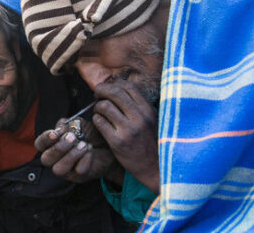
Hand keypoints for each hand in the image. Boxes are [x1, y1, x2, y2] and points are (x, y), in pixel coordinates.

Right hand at [34, 118, 122, 182]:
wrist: (109, 143)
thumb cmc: (90, 133)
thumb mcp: (77, 124)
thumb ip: (66, 124)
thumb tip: (59, 130)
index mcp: (52, 144)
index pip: (40, 144)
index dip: (45, 139)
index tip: (55, 134)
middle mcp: (56, 159)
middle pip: (46, 159)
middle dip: (58, 148)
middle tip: (72, 138)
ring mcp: (66, 170)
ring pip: (59, 169)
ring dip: (71, 155)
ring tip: (83, 145)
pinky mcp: (79, 177)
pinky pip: (78, 171)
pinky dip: (85, 159)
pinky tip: (90, 150)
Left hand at [93, 79, 159, 193]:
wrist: (156, 169)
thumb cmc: (152, 143)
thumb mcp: (152, 120)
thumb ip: (139, 106)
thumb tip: (118, 89)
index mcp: (148, 110)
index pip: (128, 86)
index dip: (114, 84)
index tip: (108, 88)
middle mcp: (139, 117)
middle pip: (114, 92)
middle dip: (101, 90)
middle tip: (96, 94)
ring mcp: (128, 130)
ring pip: (104, 106)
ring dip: (97, 107)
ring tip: (99, 112)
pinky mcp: (117, 142)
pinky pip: (99, 122)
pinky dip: (96, 120)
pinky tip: (100, 123)